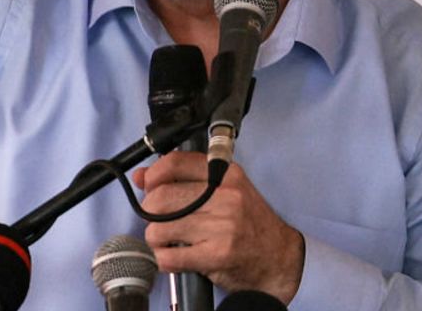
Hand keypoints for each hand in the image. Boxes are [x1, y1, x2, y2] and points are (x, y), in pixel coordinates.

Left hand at [133, 154, 303, 303]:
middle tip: (159, 218)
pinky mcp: (217, 254)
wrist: (280, 257)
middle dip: (150, 211)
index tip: (149, 186)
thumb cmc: (249, 222)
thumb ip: (184, 179)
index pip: (175, 163)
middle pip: (161, 197)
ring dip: (156, 238)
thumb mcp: (224, 190)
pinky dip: (162, 259)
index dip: (153, 175)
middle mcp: (225, 197)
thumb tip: (141, 176)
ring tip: (168, 239)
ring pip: (160, 228)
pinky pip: (169, 256)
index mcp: (226, 174)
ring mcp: (222, 226)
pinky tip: (172, 256)